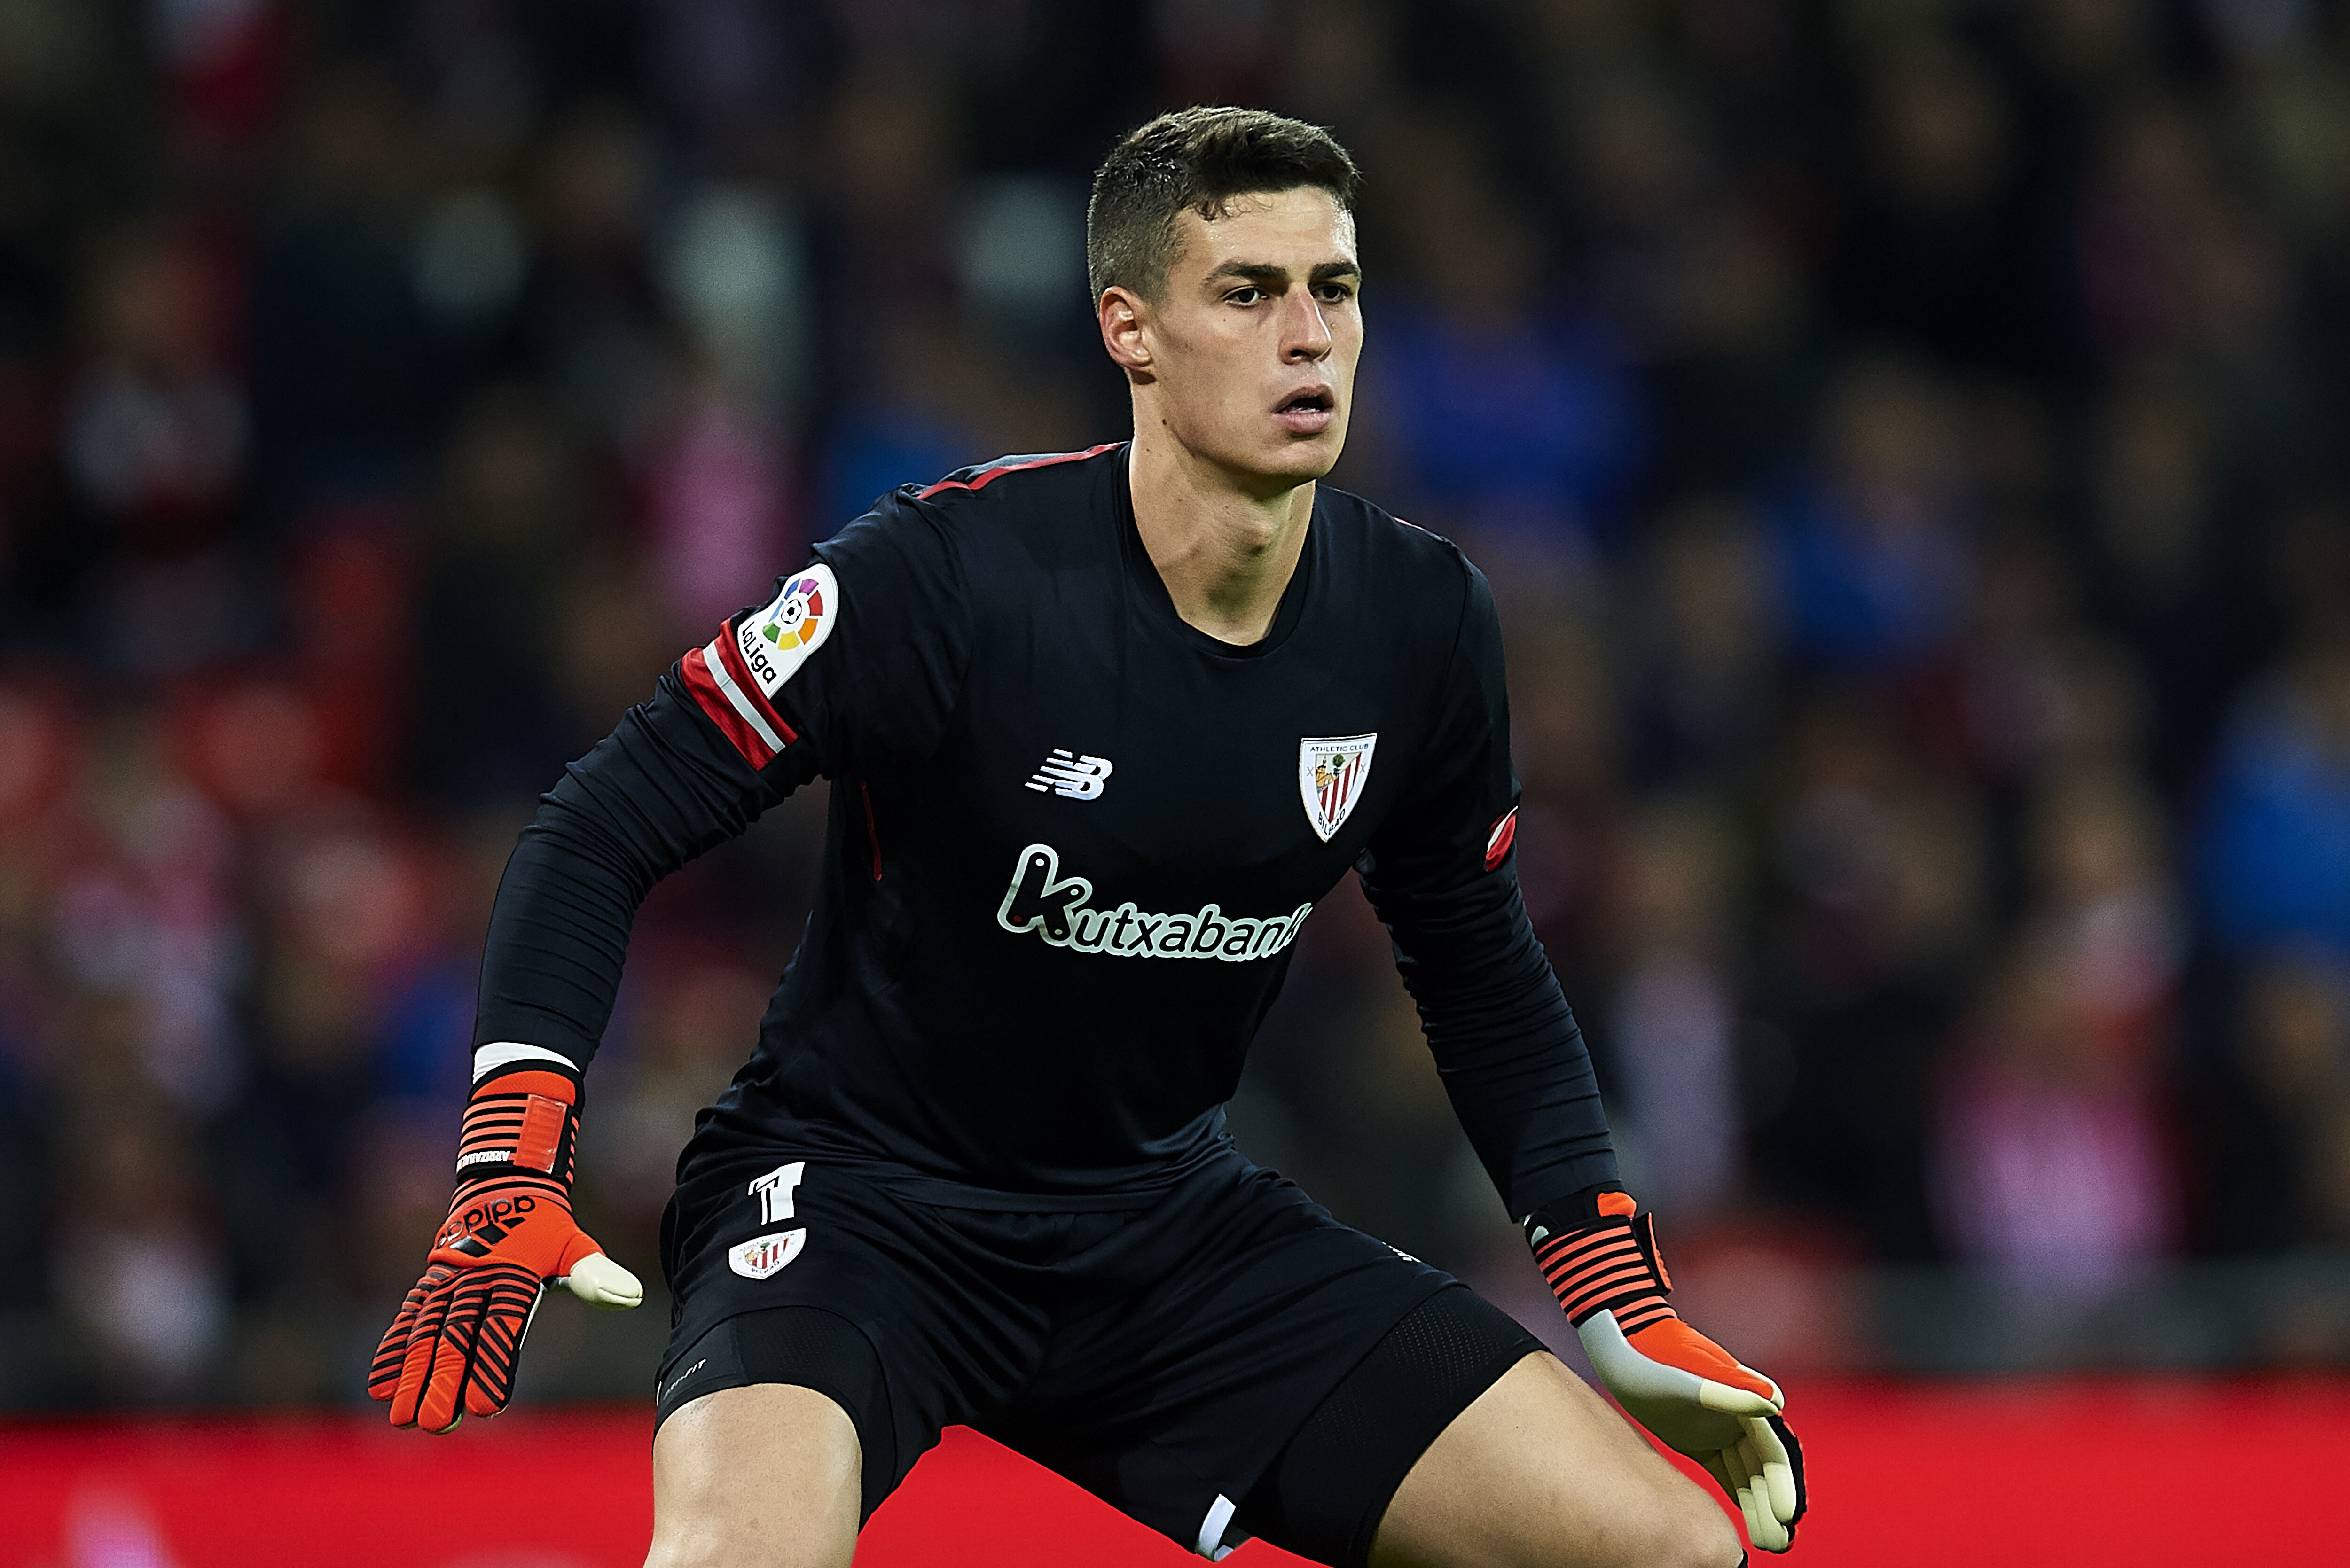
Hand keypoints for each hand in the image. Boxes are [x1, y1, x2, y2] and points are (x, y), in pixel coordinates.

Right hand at [369, 1056, 642, 1431]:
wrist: (503, 1184)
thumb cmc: (545, 1228)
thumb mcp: (573, 1243)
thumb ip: (595, 1272)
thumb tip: (632, 1296)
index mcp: (511, 1276)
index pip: (502, 1327)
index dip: (494, 1365)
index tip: (488, 1408)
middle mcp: (473, 1280)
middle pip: (456, 1338)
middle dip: (444, 1382)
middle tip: (436, 1425)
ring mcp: (446, 1283)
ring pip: (425, 1333)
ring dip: (413, 1377)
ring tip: (403, 1419)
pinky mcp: (428, 1284)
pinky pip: (406, 1318)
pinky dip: (392, 1350)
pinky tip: (380, 1386)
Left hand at [1527, 1192, 1805, 1551]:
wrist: (1623, 1340)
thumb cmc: (1655, 1354)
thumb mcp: (1686, 1377)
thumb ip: (1728, 1391)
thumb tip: (1775, 1404)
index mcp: (1745, 1401)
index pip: (1773, 1451)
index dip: (1784, 1484)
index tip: (1789, 1516)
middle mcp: (1738, 1417)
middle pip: (1763, 1469)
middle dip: (1774, 1505)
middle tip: (1779, 1544)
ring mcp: (1718, 1428)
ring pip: (1746, 1475)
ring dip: (1758, 1506)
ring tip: (1767, 1543)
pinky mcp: (1697, 1438)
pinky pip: (1725, 1471)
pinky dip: (1738, 1494)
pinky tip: (1746, 1520)